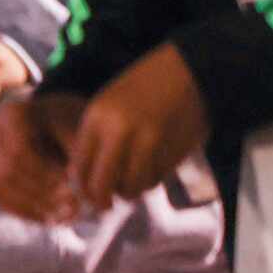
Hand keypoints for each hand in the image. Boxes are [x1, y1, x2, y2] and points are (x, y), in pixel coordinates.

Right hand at [0, 93, 84, 223]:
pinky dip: (24, 211)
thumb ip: (79, 157)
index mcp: (12, 112)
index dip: (46, 174)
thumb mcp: (79, 130)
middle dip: (40, 193)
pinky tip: (49, 219)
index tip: (73, 189)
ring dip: (32, 206)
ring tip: (64, 218)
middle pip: (7, 170)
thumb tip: (83, 192)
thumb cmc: (73, 122)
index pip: (20, 151)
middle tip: (72, 209)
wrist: (60, 119)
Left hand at [67, 43, 209, 211]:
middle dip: (99, 200)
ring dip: (128, 192)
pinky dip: (150, 182)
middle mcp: (120, 132)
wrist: (193, 68)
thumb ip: (95, 135)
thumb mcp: (110, 102)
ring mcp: (149, 144)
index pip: (79, 166)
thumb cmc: (146, 84)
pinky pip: (155, 180)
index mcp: (98, 116)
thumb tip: (80, 175)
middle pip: (101, 184)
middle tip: (103, 205)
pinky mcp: (174, 152)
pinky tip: (150, 172)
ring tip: (129, 186)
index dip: (80, 185)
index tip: (84, 191)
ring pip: (130, 188)